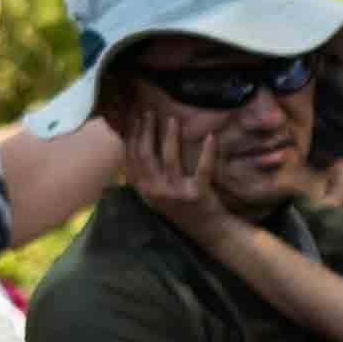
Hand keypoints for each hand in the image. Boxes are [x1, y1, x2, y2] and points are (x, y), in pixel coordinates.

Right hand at [113, 86, 228, 222]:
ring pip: (170, 158)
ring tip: (172, 119)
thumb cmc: (181, 206)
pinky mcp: (197, 194)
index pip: (131, 158)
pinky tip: (210, 137)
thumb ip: (144, 174)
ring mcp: (176, 193)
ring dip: (170, 136)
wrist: (207, 229)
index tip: (134, 117)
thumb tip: (132, 142)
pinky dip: (208, 152)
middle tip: (149, 112)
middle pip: (146, 155)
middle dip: (146, 130)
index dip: (132, 136)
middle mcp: (156, 191)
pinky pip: (203, 168)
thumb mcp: (155, 194)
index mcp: (144, 189)